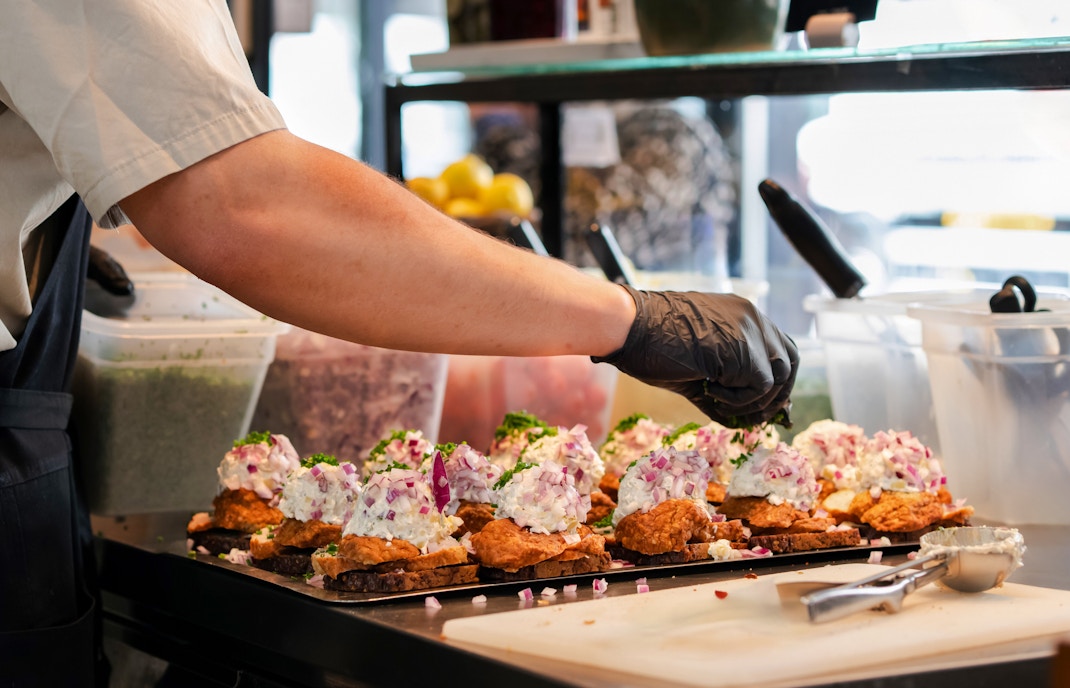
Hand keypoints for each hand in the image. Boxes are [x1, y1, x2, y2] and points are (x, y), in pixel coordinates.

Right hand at [593, 286, 797, 427]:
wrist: (630, 327)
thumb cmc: (651, 343)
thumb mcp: (697, 363)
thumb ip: (725, 382)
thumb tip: (745, 419)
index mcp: (741, 315)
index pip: (779, 348)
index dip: (776, 381)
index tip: (761, 405)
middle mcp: (752, 318)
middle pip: (790, 362)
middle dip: (776, 395)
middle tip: (753, 417)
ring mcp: (750, 331)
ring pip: (778, 378)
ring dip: (752, 400)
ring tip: (715, 399)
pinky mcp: (744, 349)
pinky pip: (760, 387)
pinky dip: (738, 400)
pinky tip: (708, 391)